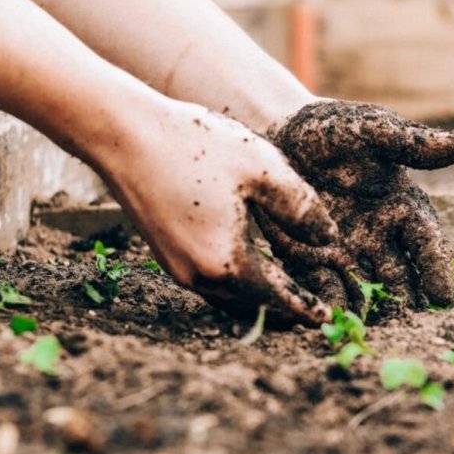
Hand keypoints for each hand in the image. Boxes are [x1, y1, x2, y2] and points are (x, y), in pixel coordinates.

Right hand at [103, 101, 337, 324]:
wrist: (124, 134)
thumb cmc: (195, 145)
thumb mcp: (263, 169)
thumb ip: (302, 208)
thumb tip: (329, 238)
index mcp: (227, 263)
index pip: (277, 298)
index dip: (305, 307)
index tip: (327, 319)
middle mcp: (198, 277)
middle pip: (252, 306)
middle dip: (284, 310)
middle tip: (312, 310)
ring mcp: (177, 268)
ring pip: (229, 298)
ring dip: (259, 299)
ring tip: (286, 293)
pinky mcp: (165, 254)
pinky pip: (210, 282)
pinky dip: (236, 284)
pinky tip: (250, 268)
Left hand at [260, 101, 453, 310]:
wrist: (279, 135)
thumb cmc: (333, 129)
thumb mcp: (372, 130)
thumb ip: (413, 143)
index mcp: (402, 208)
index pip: (426, 243)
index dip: (436, 268)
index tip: (443, 296)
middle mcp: (380, 237)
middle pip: (400, 277)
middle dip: (406, 302)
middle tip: (412, 328)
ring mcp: (347, 252)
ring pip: (366, 290)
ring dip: (371, 312)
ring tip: (375, 333)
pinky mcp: (312, 261)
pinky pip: (325, 288)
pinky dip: (331, 305)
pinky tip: (334, 322)